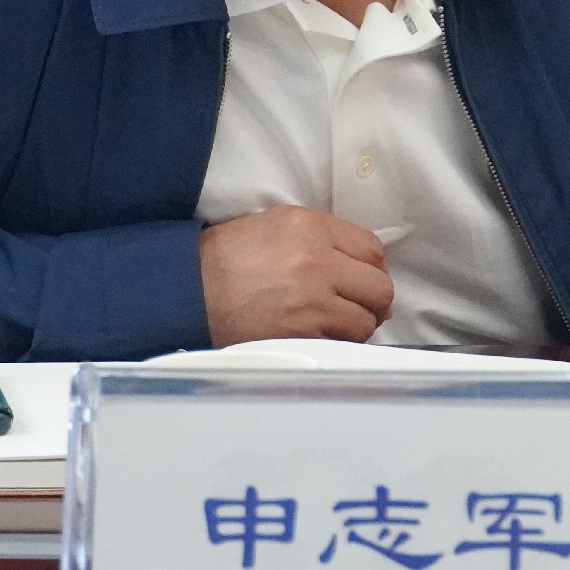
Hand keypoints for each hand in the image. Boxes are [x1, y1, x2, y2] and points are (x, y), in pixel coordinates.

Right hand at [198, 206, 393, 346]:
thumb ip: (322, 237)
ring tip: (338, 323)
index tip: (364, 279)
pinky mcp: (301, 335)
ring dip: (357, 325)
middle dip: (374, 300)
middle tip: (360, 306)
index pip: (372, 250)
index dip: (374, 268)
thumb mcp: (277, 225)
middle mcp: (317, 261)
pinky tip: (322, 336)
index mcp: (311, 227)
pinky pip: (342, 344)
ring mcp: (311, 302)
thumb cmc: (228, 257)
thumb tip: (358, 264)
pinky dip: (339, 343)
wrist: (189, 289)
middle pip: (379, 288)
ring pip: (366, 321)